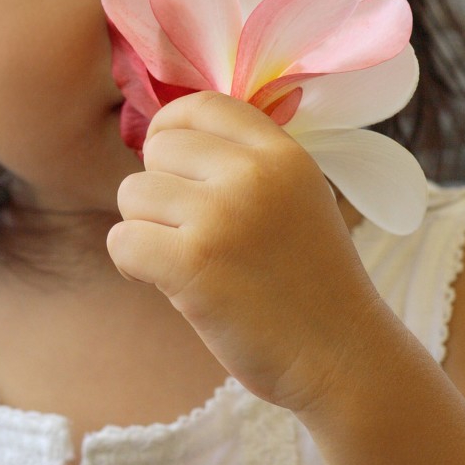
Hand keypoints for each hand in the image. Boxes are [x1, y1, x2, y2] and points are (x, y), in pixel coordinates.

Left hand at [106, 90, 396, 411]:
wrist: (342, 359)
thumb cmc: (310, 284)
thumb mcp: (299, 198)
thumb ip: (247, 164)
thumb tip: (164, 135)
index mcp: (283, 154)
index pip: (201, 105)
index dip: (170, 130)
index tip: (170, 165)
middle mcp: (253, 175)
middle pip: (157, 150)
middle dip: (159, 191)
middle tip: (188, 233)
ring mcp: (222, 217)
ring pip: (132, 194)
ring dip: (145, 229)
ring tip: (184, 261)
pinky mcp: (193, 263)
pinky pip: (121, 240)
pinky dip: (131, 263)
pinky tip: (164, 282)